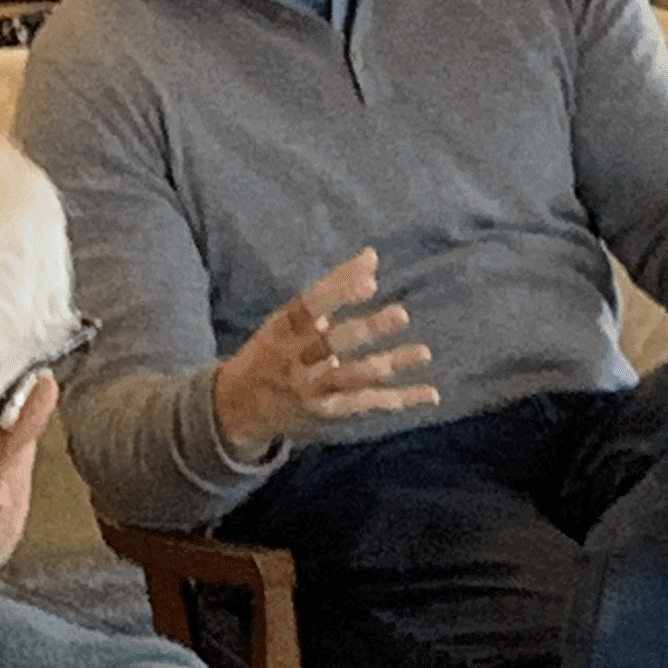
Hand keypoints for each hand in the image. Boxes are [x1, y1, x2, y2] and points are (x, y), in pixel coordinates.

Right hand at [211, 246, 438, 455]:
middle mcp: (295, 358)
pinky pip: (366, 403)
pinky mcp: (327, 412)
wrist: (238, 406)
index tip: (370, 280)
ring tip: (423, 352)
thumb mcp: (290, 317)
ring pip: (353, 375)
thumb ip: (333, 287)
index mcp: (283, 327)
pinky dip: (398, 399)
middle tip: (401, 314)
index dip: (339, 292)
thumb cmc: (275, 348)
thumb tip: (372, 256)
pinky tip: (429, 393)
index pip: (310, 306)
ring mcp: (311, 388)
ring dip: (389, 364)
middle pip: (332, 342)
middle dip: (366, 329)